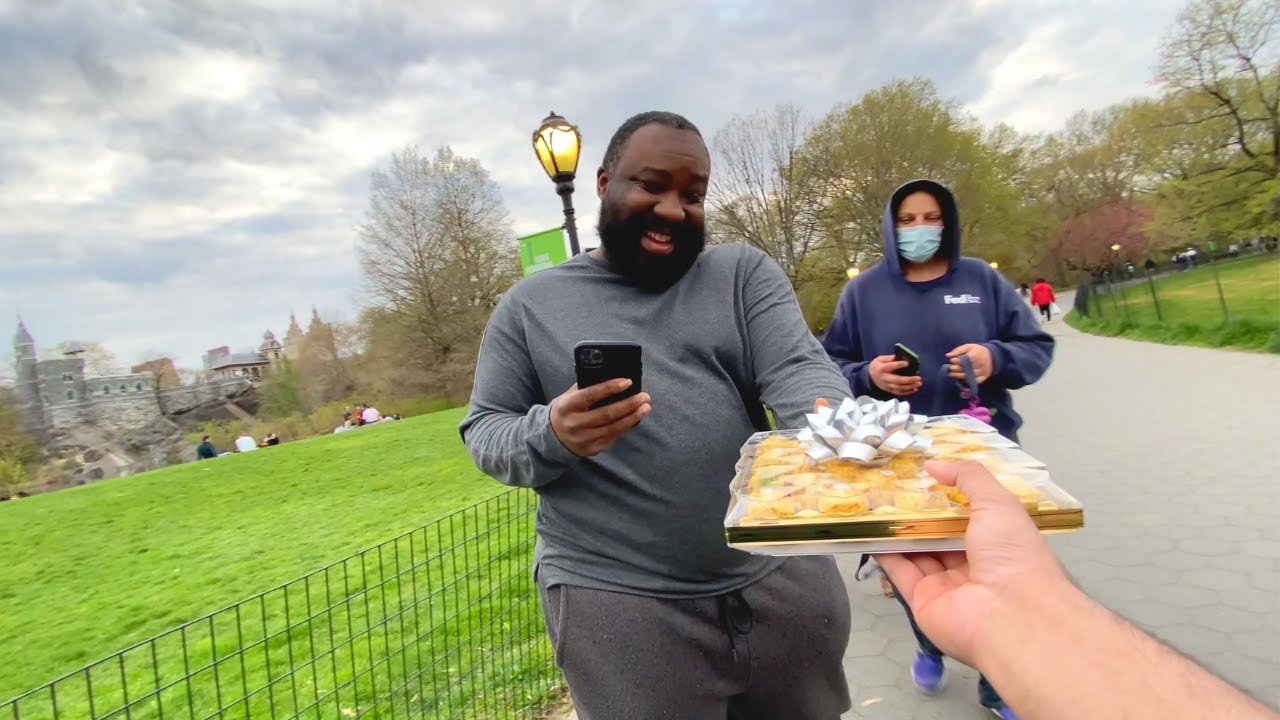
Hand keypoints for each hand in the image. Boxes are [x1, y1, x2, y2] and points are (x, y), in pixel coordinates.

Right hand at [550, 380, 650, 456]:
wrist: (553, 438)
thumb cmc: (566, 411)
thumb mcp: (569, 396)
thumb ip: (586, 387)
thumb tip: (612, 376)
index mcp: (567, 406)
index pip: (590, 395)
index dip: (609, 388)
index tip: (627, 382)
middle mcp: (574, 424)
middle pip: (607, 414)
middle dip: (629, 404)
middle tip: (644, 396)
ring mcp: (583, 439)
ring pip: (614, 428)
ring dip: (633, 417)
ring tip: (645, 407)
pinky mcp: (592, 449)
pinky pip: (613, 437)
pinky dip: (625, 427)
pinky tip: (634, 419)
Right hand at [868, 355, 921, 396]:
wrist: (869, 377)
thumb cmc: (877, 366)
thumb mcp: (880, 359)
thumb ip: (890, 358)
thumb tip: (900, 356)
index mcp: (882, 369)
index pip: (891, 367)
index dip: (899, 365)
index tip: (907, 363)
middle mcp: (885, 378)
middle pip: (898, 380)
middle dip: (909, 380)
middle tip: (918, 378)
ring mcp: (887, 386)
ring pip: (900, 388)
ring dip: (910, 386)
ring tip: (919, 383)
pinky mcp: (889, 390)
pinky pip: (899, 392)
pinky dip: (907, 392)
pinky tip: (915, 389)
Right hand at [876, 461, 1068, 665]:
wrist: (1010, 615)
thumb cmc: (1012, 554)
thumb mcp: (998, 503)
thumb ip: (968, 478)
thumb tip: (934, 465)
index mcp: (997, 541)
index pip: (970, 515)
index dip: (947, 495)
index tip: (922, 475)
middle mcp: (973, 563)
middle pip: (939, 534)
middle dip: (918, 512)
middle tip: (889, 487)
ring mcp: (946, 584)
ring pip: (917, 551)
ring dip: (897, 530)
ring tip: (873, 502)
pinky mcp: (922, 600)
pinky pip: (900, 572)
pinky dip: (884, 553)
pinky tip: (869, 531)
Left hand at [947, 344, 992, 382]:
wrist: (992, 356)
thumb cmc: (977, 351)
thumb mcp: (969, 347)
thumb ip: (958, 350)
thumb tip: (948, 356)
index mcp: (976, 355)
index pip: (964, 360)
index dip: (956, 361)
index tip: (951, 360)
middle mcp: (980, 364)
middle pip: (965, 369)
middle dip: (955, 369)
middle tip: (949, 368)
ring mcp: (982, 372)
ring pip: (968, 376)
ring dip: (958, 376)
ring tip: (951, 374)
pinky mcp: (983, 377)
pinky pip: (974, 381)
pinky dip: (966, 381)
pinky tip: (961, 378)